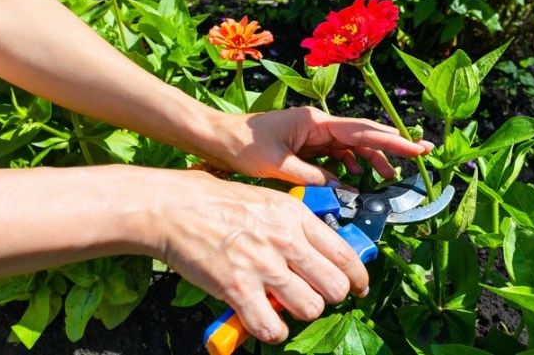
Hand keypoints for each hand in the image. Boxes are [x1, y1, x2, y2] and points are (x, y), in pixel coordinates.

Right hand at [150, 170, 368, 342]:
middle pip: (335, 287)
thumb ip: (297, 225)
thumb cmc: (217, 202)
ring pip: (310, 308)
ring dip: (299, 313)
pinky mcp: (238, 289)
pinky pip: (271, 328)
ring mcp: (263, 266)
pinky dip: (271, 331)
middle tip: (314, 295)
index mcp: (296, 216)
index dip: (359, 278)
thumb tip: (322, 251)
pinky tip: (262, 320)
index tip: (358, 287)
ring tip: (283, 304)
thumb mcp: (269, 201)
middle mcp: (286, 241)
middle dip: (329, 297)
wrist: (174, 208)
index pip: (346, 255)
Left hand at [200, 106, 433, 185]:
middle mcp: (318, 123)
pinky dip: (348, 166)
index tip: (416, 148)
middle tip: (420, 154)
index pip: (361, 131)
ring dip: (371, 159)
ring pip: (352, 145)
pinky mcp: (307, 144)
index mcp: (315, 121)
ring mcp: (313, 133)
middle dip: (391, 144)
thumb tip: (341, 188)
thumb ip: (311, 177)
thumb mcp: (277, 164)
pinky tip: (356, 179)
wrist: (218, 139)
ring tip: (390, 177)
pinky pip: (335, 154)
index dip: (392, 140)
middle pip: (363, 134)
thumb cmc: (242, 146)